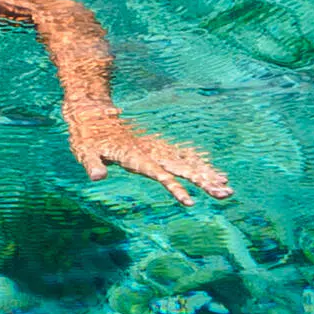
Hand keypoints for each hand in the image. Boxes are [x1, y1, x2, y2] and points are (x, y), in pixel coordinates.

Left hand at [73, 111, 231, 205]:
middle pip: (182, 169)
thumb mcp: (85, 152)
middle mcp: (150, 153)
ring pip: (186, 163)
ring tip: (227, 187)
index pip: (160, 176)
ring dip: (207, 174)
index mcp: (136, 157)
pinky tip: (213, 173)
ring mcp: (154, 150)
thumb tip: (97, 177)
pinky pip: (182, 158)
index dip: (175, 189)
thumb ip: (93, 164)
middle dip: (204, 182)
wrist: (92, 111)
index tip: (190, 202)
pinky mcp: (155, 149)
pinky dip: (198, 165)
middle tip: (226, 194)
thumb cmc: (87, 137)